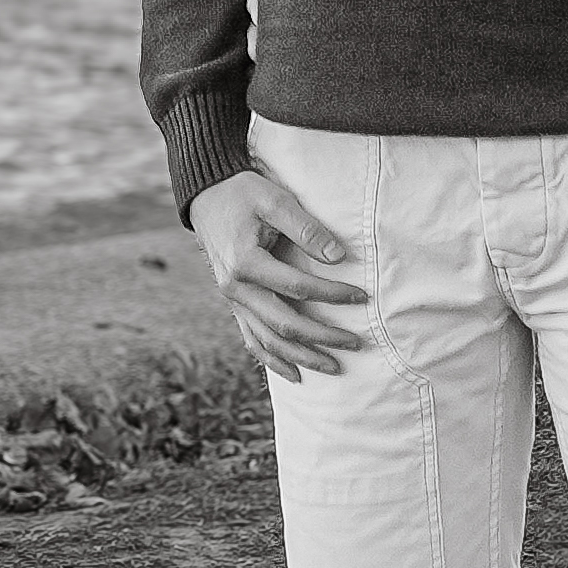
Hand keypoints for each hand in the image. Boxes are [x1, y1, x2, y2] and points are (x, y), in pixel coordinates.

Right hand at [188, 168, 367, 378]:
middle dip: (322, 338)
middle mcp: (235, 288)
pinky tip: (294, 373)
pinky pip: (251, 338)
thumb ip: (306, 229)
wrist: (206, 196)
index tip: (360, 297)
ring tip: (334, 367)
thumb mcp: (275, 200)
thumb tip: (338, 257)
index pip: (298, 288)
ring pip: (269, 339)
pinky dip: (272, 359)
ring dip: (302, 356)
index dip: (331, 295)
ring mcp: (232, 299)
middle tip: (356, 343)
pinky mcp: (233, 302)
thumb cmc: (244, 194)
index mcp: (246, 263)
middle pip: (284, 324)